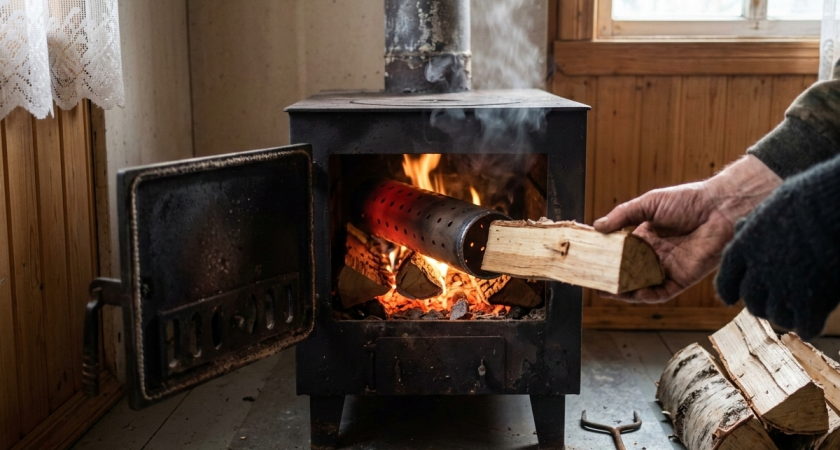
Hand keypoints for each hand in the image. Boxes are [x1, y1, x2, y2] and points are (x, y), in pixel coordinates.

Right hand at [593, 156, 781, 302]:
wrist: (721, 209)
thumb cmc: (688, 201)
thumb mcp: (649, 203)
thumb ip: (623, 215)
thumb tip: (597, 227)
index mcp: (646, 236)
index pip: (620, 251)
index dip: (605, 257)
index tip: (588, 261)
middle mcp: (655, 254)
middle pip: (627, 271)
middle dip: (610, 277)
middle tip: (591, 280)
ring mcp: (668, 268)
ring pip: (641, 284)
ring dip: (623, 290)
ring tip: (605, 291)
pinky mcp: (682, 279)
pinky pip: (660, 292)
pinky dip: (645, 296)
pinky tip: (631, 294)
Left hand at [715, 154, 839, 338]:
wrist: (830, 209)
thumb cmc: (803, 201)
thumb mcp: (767, 210)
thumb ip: (752, 227)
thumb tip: (739, 228)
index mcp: (743, 249)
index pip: (727, 280)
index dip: (729, 291)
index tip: (731, 298)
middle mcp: (759, 271)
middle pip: (751, 300)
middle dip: (759, 303)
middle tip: (772, 302)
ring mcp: (784, 288)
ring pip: (774, 315)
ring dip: (782, 315)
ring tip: (793, 311)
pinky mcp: (811, 301)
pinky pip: (804, 325)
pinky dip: (807, 326)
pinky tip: (812, 321)